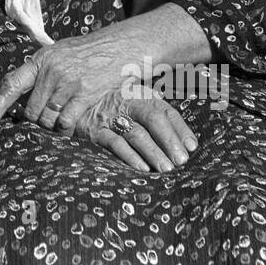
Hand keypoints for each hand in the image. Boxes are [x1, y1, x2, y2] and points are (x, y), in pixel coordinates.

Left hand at [0, 9, 202, 171]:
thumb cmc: (89, 52)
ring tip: (59, 122)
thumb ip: (41, 69)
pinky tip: (69, 128)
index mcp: (41, 59)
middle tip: (45, 121)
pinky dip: (65, 130)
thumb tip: (19, 88)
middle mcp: (51, 69)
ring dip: (51, 126)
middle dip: (36, 120)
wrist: (121, 45)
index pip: (12, 83)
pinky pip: (65, 121)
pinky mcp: (85, 92)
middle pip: (31, 110)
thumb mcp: (60, 52)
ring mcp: (68, 81)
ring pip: (47, 118)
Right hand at [74, 84, 197, 174]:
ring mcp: (110, 116)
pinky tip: (142, 168)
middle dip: (169, 141)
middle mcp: (126, 102)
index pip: (165, 111)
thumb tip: (189, 143)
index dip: (180, 129)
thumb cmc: (113, 107)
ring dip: (153, 152)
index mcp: (140, 95)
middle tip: (181, 161)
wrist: (73, 102)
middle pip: (153, 118)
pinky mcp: (95, 131)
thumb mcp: (135, 103)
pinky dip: (129, 156)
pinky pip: (114, 143)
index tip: (192, 147)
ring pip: (136, 133)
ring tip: (166, 169)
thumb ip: (159, 117)